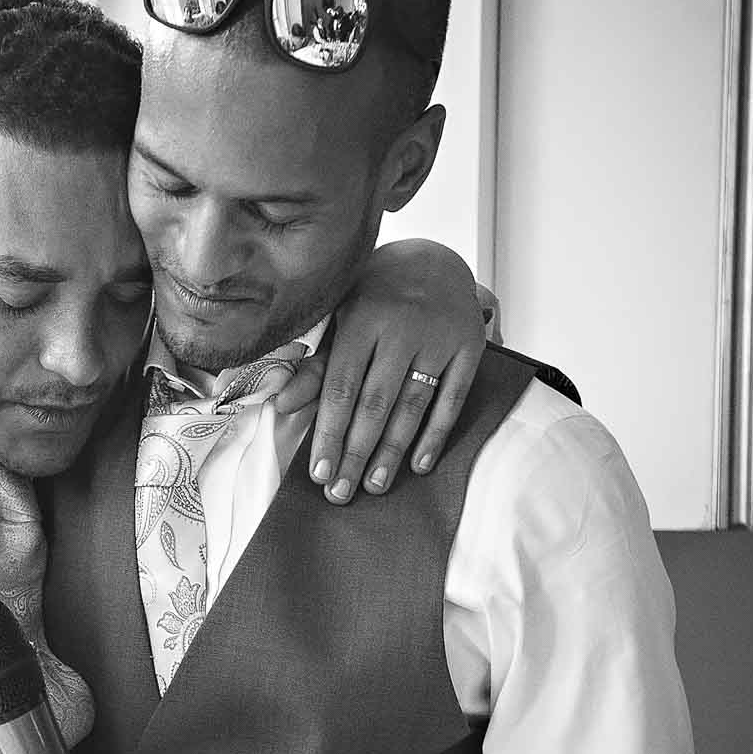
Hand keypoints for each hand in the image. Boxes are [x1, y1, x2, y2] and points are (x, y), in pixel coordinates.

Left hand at [288, 237, 487, 502]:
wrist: (436, 259)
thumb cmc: (374, 296)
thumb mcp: (340, 318)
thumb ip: (317, 365)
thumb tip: (283, 405)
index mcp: (362, 318)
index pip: (341, 388)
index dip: (330, 433)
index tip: (319, 472)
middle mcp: (402, 328)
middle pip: (375, 404)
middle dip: (356, 453)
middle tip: (341, 493)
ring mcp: (439, 338)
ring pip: (412, 407)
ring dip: (392, 452)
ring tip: (375, 487)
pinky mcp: (470, 347)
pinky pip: (452, 399)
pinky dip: (436, 435)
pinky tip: (420, 465)